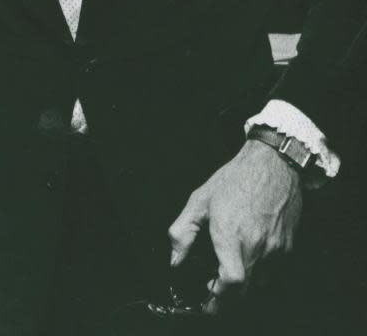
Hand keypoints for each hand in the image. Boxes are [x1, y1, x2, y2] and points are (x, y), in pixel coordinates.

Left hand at [168, 140, 302, 313]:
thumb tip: (175, 260)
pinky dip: (259, 269)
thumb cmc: (235, 178)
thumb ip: (183, 232)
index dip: (220, 297)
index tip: (208, 300)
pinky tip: (248, 251)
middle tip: (213, 287)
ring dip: (244, 282)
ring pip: (259, 282)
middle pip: (244, 290)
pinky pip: (273, 270)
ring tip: (230, 265)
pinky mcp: (288, 247)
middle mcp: (256, 245)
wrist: (273, 164)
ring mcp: (276, 248)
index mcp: (231, 233)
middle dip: (228, 295)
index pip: (232, 281)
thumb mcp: (200, 200)